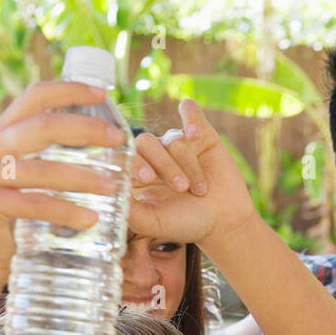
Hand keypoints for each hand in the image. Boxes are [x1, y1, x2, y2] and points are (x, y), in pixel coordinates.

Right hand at [0, 81, 127, 297]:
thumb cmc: (15, 225)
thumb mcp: (30, 185)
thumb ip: (51, 162)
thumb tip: (106, 148)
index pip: (33, 98)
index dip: (68, 90)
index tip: (102, 94)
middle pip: (41, 126)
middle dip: (85, 129)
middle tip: (119, 140)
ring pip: (40, 169)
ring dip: (83, 177)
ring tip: (115, 188)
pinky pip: (33, 204)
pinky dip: (65, 212)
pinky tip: (91, 219)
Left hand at [128, 99, 255, 246]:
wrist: (224, 222)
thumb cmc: (186, 224)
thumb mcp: (153, 223)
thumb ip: (130, 209)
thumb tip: (111, 189)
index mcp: (137, 173)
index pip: (125, 154)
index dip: (134, 161)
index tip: (147, 178)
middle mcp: (154, 154)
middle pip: (148, 142)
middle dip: (165, 165)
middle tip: (180, 188)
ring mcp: (177, 142)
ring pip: (174, 138)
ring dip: (189, 165)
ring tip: (200, 190)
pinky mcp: (200, 133)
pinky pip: (189, 110)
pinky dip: (191, 118)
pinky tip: (195, 134)